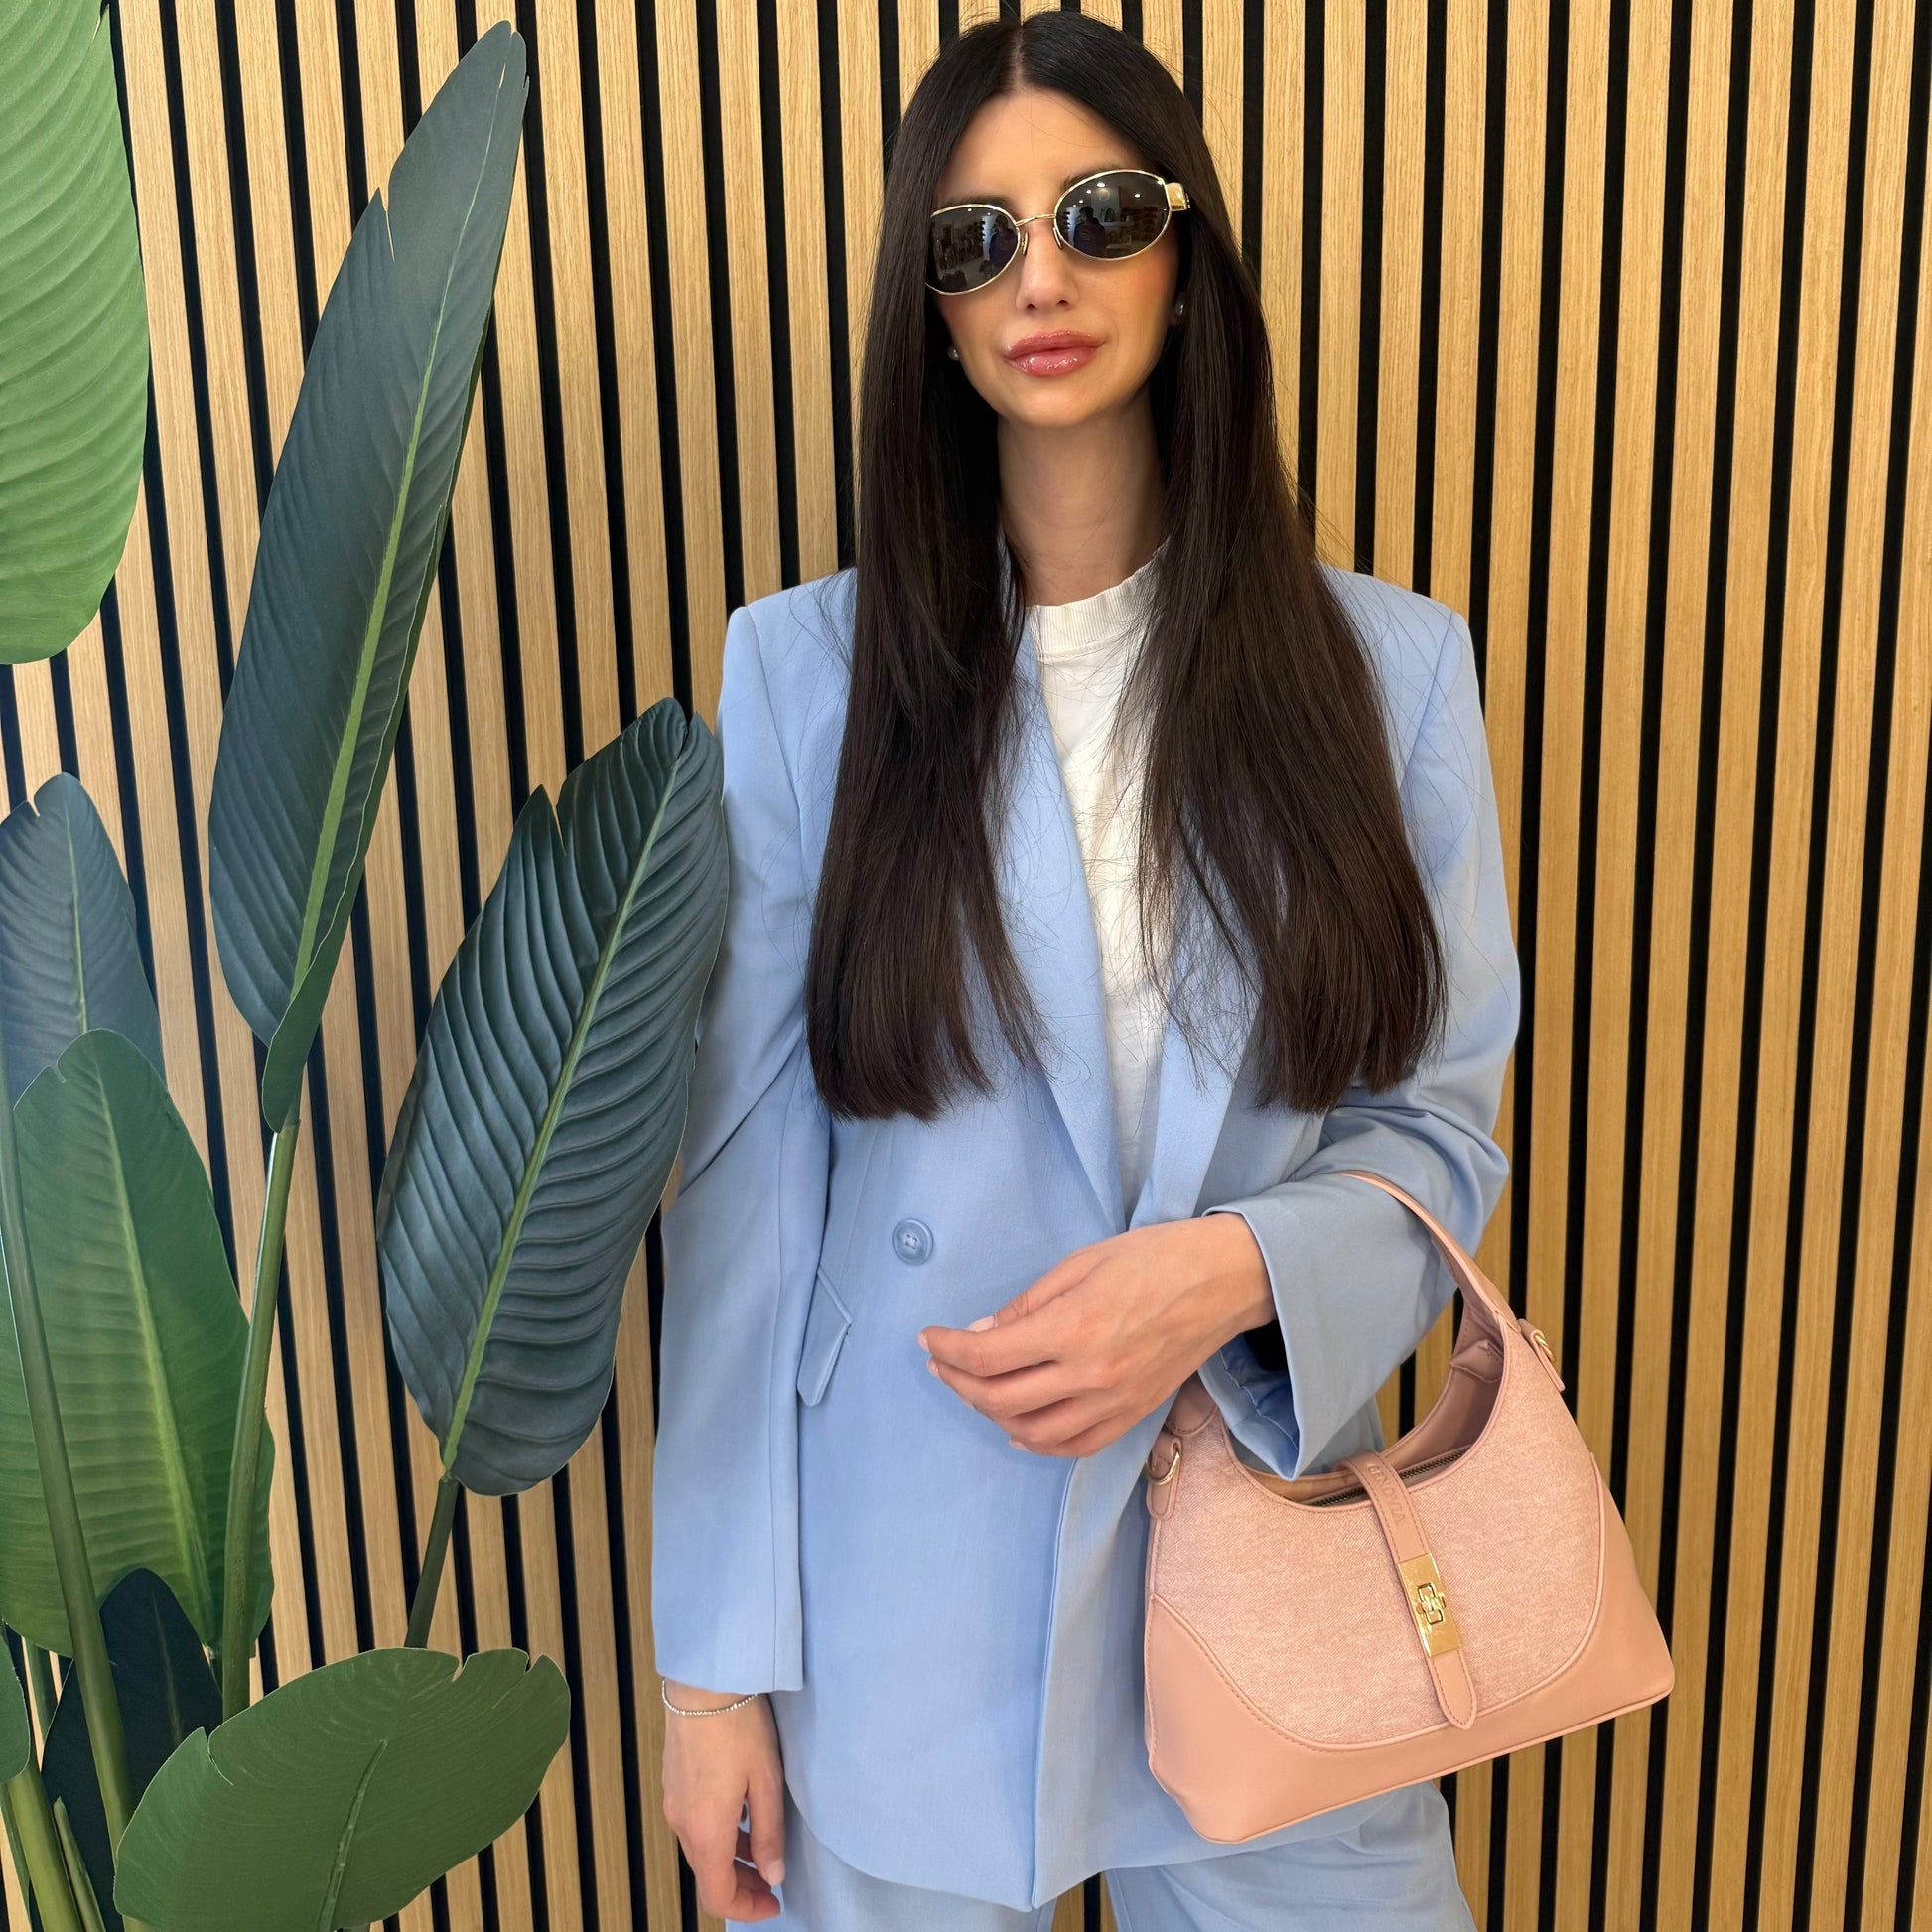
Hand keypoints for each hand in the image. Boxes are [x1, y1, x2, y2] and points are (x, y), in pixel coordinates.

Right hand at [660, 1681, 785, 1919]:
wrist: (703, 1681)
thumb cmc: (740, 1727)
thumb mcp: (767, 1781)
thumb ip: (769, 1834)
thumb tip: (772, 1875)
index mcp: (705, 1830)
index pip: (717, 1895)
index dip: (746, 1909)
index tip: (774, 1903)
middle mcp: (682, 1823)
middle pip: (707, 1875)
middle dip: (740, 1887)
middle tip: (772, 1882)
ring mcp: (673, 1801)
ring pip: (700, 1849)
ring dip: (729, 1860)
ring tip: (761, 1849)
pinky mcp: (673, 1782)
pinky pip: (694, 1824)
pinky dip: (717, 1835)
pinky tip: (740, 1815)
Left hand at [917, 1214, 1274, 1455]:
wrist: (1225, 1280)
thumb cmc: (1154, 1257)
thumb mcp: (1081, 1263)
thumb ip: (1027, 1304)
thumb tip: (981, 1335)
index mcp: (1073, 1328)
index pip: (988, 1356)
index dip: (947, 1350)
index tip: (929, 1338)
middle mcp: (1090, 1375)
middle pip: (1000, 1399)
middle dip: (958, 1382)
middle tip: (942, 1363)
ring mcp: (1114, 1402)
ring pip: (1032, 1432)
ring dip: (991, 1414)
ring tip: (974, 1389)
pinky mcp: (1134, 1414)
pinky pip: (1076, 1446)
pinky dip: (1038, 1442)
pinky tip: (1018, 1428)